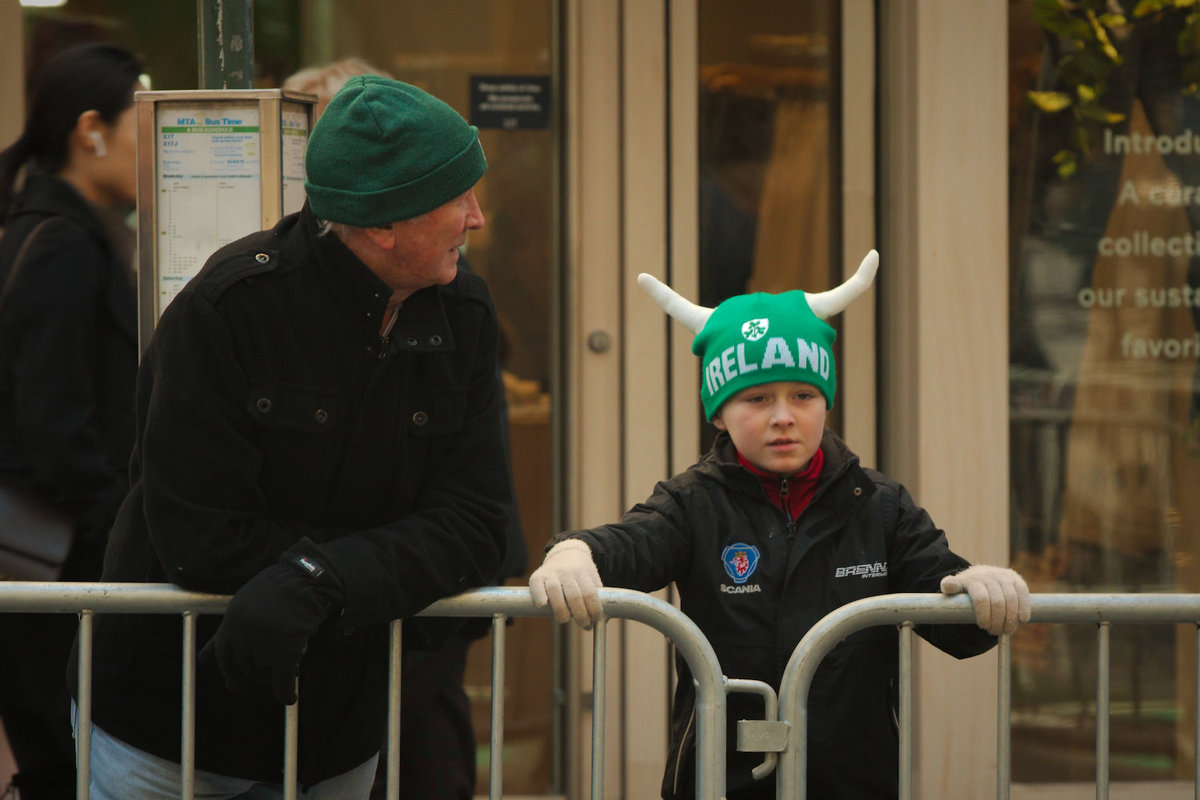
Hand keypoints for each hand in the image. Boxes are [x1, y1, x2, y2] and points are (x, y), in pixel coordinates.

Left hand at [200, 550, 342, 703]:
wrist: (310, 580)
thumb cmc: (283, 588)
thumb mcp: (247, 601)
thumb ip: (232, 627)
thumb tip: (206, 661)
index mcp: (231, 619)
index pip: (219, 655)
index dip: (229, 670)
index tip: (233, 681)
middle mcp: (242, 633)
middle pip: (241, 669)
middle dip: (251, 677)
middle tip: (261, 680)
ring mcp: (262, 643)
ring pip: (262, 674)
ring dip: (273, 676)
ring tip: (287, 666)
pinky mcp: (285, 653)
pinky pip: (282, 682)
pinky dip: (285, 693)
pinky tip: (289, 696)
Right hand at [529, 540, 602, 628]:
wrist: (566, 552)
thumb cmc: (581, 574)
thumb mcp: (593, 580)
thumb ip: (597, 599)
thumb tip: (598, 624)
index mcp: (583, 573)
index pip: (590, 594)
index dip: (593, 610)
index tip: (595, 620)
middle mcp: (567, 572)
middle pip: (574, 596)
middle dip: (580, 615)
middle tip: (583, 624)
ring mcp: (551, 573)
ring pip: (555, 591)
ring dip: (561, 610)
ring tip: (565, 619)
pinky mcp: (537, 576)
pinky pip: (537, 586)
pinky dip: (539, 596)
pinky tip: (543, 606)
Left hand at [940, 564, 1030, 634]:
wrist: (981, 575)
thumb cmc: (968, 588)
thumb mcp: (956, 587)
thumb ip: (950, 587)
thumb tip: (947, 586)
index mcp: (974, 579)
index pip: (981, 599)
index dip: (984, 615)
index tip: (983, 627)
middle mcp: (990, 575)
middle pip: (997, 602)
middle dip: (997, 620)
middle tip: (994, 632)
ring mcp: (1004, 576)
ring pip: (1011, 599)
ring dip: (1010, 618)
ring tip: (1006, 630)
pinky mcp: (1017, 579)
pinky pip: (1023, 593)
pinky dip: (1024, 607)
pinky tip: (1022, 619)